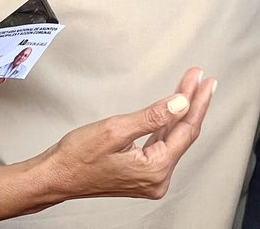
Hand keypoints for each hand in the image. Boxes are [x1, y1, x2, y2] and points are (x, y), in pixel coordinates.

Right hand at [39, 67, 216, 201]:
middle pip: (183, 133)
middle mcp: (157, 179)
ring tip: (189, 88)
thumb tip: (181, 104)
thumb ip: (153, 116)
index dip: (196, 101)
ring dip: (180, 112)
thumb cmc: (78, 157)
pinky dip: (167, 125)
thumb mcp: (117, 129)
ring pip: (173, 138)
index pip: (186, 129)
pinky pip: (162, 145)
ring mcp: (150, 179)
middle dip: (192, 103)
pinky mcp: (142, 175)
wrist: (56, 176)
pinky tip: (172, 111)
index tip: (203, 81)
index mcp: (155, 169)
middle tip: (199, 79)